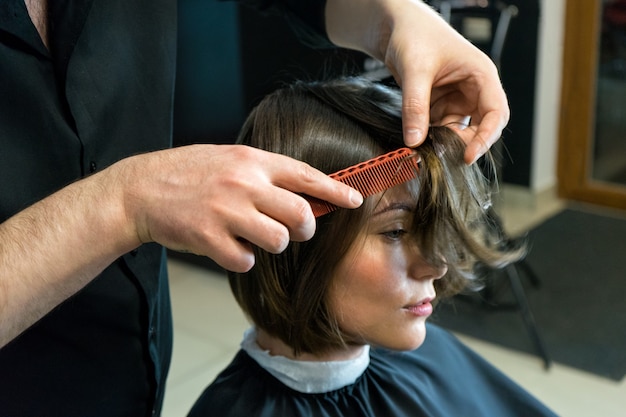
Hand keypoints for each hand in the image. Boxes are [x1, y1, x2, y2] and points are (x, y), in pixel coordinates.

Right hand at [121, 144, 361, 271]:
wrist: (140, 189)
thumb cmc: (188, 174)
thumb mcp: (229, 159)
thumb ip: (263, 174)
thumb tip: (303, 195)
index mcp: (251, 161)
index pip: (305, 175)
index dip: (335, 189)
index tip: (357, 200)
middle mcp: (243, 183)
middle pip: (300, 214)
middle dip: (303, 228)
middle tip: (292, 231)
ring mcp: (226, 210)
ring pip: (277, 241)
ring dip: (270, 245)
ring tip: (250, 236)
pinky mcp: (208, 237)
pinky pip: (245, 260)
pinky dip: (240, 258)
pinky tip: (226, 246)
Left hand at [325, 0, 509, 163]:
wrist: (395, 27)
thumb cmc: (414, 35)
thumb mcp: (415, 70)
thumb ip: (415, 105)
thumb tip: (414, 141)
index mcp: (481, 75)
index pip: (496, 113)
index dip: (486, 137)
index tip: (468, 155)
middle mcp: (474, 90)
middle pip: (482, 127)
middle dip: (464, 143)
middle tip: (441, 155)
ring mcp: (457, 100)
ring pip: (459, 132)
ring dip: (444, 142)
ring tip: (424, 146)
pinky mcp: (441, 106)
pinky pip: (440, 128)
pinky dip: (430, 137)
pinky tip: (417, 139)